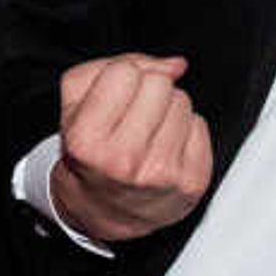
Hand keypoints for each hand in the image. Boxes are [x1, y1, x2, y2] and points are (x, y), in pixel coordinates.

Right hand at [49, 53, 213, 242]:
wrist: (103, 210)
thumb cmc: (90, 153)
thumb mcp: (75, 106)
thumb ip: (111, 67)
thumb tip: (174, 65)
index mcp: (88, 141)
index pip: (123, 72)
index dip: (119, 78)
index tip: (113, 99)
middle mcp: (125, 161)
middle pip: (159, 83)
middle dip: (147, 92)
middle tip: (133, 117)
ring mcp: (162, 174)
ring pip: (183, 102)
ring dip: (167, 111)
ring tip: (149, 134)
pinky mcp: (191, 182)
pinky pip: (200, 125)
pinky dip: (185, 132)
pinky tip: (166, 148)